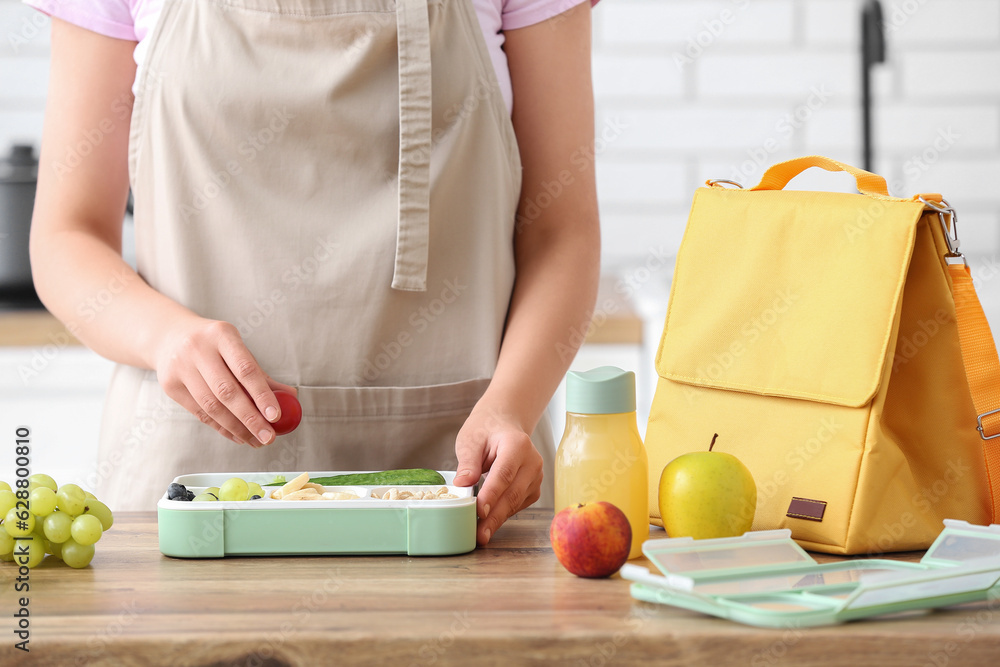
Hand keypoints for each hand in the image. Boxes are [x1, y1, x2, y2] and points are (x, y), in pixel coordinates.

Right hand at [154, 316, 296, 446]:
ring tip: (256, 440)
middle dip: (250, 418)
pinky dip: (222, 428)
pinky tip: (238, 436)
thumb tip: (291, 397)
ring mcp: (181, 367)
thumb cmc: (214, 345)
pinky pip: (200, 413)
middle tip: (268, 437)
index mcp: (222, 335)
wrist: (169, 337)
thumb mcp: (236, 349)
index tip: (276, 416)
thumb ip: (261, 374)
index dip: (262, 394)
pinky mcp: (171, 385)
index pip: (245, 368)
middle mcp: (198, 349)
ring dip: (237, 428)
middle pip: (227, 391)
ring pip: (211, 406)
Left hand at [454, 405, 542, 545]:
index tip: (479, 512)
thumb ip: (468, 462)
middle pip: (513, 493)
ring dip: (498, 519)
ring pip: (516, 502)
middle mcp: (532, 461)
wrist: (505, 424)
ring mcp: (536, 475)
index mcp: (517, 444)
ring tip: (480, 534)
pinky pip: (518, 505)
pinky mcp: (534, 487)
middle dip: (495, 516)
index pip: (504, 473)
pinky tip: (489, 522)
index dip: (492, 494)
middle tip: (479, 535)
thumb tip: (463, 485)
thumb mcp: (471, 439)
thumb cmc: (486, 430)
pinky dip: (503, 514)